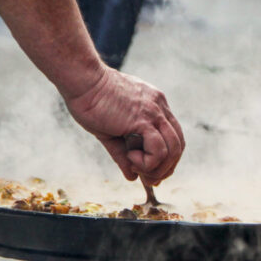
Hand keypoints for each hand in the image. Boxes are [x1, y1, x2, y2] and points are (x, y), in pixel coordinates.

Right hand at [63, 67, 184, 184]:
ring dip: (158, 167)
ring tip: (137, 168)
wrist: (82, 81)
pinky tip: (131, 158)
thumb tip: (132, 177)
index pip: (174, 136)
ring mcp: (154, 112)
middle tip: (150, 179)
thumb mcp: (111, 132)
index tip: (153, 171)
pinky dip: (148, 162)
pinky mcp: (143, 120)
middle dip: (167, 167)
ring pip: (173, 149)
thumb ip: (123, 154)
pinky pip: (159, 149)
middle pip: (178, 144)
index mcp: (155, 106)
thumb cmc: (90, 102)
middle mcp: (160, 108)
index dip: (167, 157)